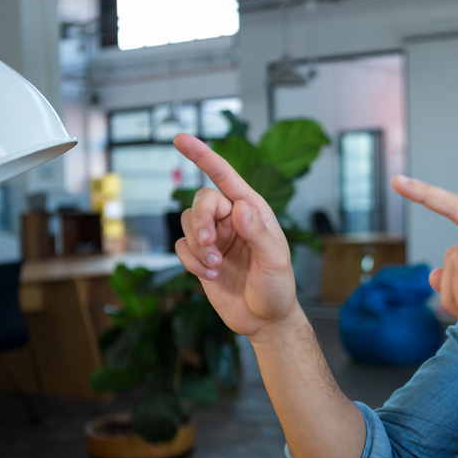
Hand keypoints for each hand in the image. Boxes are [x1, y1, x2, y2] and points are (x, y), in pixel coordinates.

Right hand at [172, 134, 298, 339]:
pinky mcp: (200, 257)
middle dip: (201, 220)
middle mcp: (232, 218)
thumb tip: (239, 206)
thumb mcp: (275, 261)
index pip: (225, 177)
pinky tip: (210, 276)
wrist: (265, 319)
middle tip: (210, 244)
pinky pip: (181, 246)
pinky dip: (191, 261)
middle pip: (201, 200)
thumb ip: (258, 233)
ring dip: (196, 244)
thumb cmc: (277, 288)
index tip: (180, 138)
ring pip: (187, 222)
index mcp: (254, 210)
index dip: (203, 156)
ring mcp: (215, 237)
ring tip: (215, 267)